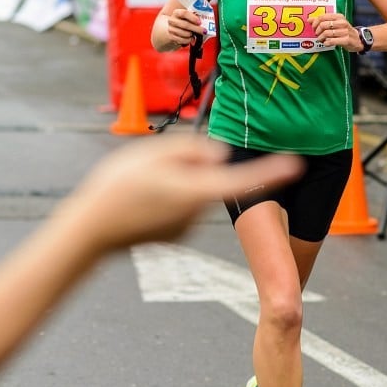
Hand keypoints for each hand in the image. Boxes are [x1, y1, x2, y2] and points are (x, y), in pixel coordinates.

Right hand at [67, 134, 303, 251]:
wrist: (89, 232)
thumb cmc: (117, 188)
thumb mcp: (152, 154)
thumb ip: (191, 150)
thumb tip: (219, 154)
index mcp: (196, 192)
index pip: (243, 180)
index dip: (271, 170)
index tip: (297, 164)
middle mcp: (196, 214)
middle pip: (208, 178)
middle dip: (191, 166)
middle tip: (151, 164)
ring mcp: (184, 229)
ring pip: (191, 191)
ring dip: (175, 183)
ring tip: (138, 183)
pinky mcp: (172, 236)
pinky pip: (178, 207)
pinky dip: (165, 199)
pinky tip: (138, 201)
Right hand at [165, 8, 203, 46]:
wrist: (173, 29)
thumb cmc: (184, 22)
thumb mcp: (188, 18)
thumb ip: (195, 18)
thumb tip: (206, 23)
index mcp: (177, 13)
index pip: (184, 13)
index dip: (193, 18)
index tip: (200, 22)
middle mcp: (172, 20)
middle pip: (185, 24)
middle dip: (196, 29)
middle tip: (204, 31)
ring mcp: (171, 29)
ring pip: (184, 34)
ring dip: (192, 35)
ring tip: (194, 35)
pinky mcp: (171, 37)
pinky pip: (182, 40)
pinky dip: (188, 40)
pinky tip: (190, 39)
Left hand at [311, 13, 360, 50]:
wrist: (358, 39)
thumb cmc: (344, 31)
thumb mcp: (335, 23)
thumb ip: (322, 21)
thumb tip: (309, 19)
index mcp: (338, 16)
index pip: (323, 17)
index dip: (315, 22)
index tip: (313, 28)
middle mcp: (342, 22)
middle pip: (323, 25)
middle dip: (317, 31)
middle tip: (317, 34)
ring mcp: (345, 31)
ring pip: (327, 33)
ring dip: (321, 38)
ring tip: (321, 40)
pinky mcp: (346, 40)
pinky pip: (332, 41)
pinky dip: (326, 43)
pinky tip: (326, 43)